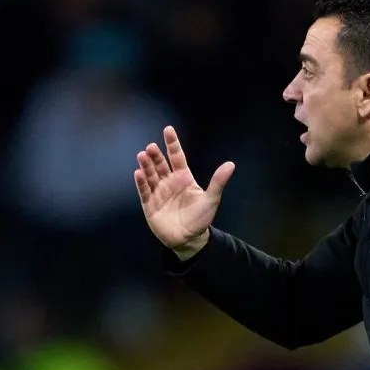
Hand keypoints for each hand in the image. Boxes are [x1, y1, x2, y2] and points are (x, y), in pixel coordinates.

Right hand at [134, 125, 234, 259]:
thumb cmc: (200, 218)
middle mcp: (169, 182)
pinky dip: (141, 182)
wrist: (189, 239)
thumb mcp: (211, 199)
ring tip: (142, 156)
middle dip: (156, 155)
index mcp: (184, 177)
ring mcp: (158, 192)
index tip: (168, 130)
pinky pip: (144, 191)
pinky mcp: (149, 204)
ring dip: (146, 165)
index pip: (177, 157)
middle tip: (151, 147)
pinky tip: (138, 173)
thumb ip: (218, 182)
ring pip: (151, 175)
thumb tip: (231, 164)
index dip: (173, 144)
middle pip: (161, 165)